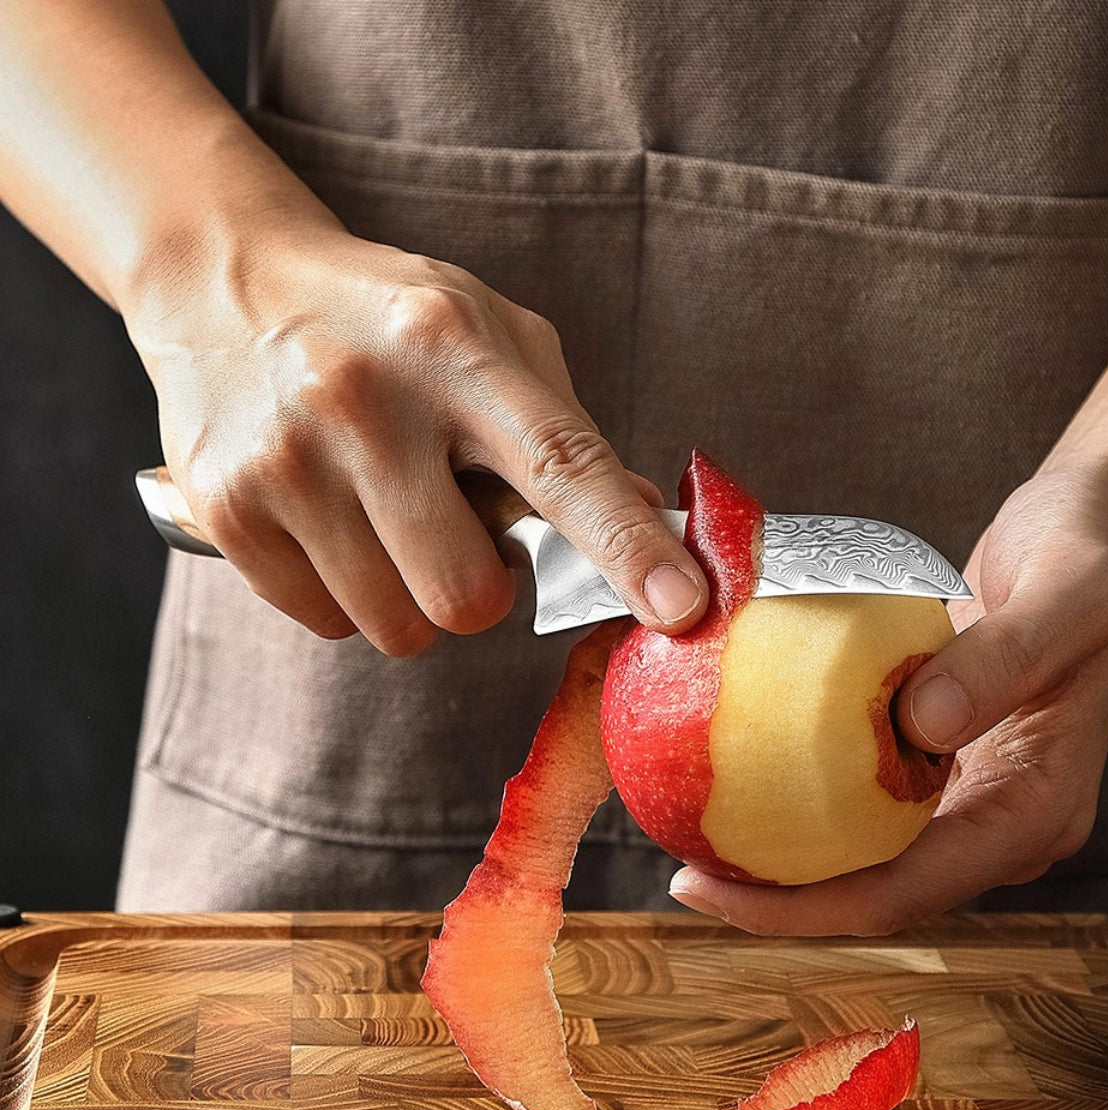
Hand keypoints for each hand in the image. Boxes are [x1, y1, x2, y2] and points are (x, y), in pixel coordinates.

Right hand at [128, 224, 707, 654]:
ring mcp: (286, 460)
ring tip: (387, 516)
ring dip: (412, 595)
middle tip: (456, 529)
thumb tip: (644, 518)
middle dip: (482, 589)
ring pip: (395, 626)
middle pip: (466, 594)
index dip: (627, 545)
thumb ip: (565, 428)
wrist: (224, 283)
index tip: (682, 608)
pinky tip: (331, 522)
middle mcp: (366, 402)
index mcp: (455, 348)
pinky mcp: (224, 509)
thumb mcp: (487, 334)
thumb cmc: (386, 321)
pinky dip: (347, 594)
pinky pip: (325, 621)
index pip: (561, 462)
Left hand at [669, 461, 1107, 934]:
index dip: (809, 908)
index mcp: (1037, 804)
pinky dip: (805, 792)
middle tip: (685, 875)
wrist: (1102, 525)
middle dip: (780, 897)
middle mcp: (1000, 816)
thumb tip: (918, 728)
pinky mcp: (943, 752)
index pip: (910, 889)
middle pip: (877, 887)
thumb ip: (1003, 659)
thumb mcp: (1069, 592)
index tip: (715, 891)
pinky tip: (748, 769)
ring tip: (699, 834)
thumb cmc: (1094, 551)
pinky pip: (866, 791)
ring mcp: (971, 788)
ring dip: (785, 854)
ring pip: (866, 849)